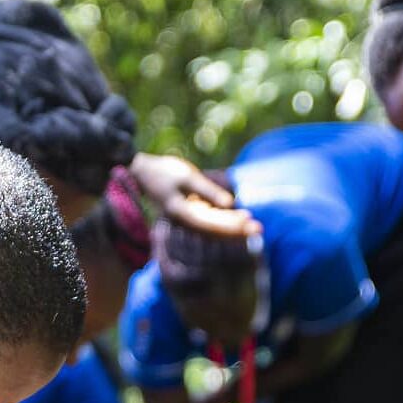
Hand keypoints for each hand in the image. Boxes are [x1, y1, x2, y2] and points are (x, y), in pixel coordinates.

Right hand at [129, 152, 261, 238]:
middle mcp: (185, 220)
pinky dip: (224, 220)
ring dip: (232, 227)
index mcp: (182, 213)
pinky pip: (210, 220)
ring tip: (253, 226)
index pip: (211, 224)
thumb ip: (207, 191)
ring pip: (213, 227)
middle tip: (259, 229)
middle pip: (214, 229)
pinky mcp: (190, 211)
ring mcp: (187, 217)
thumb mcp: (187, 177)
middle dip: (236, 230)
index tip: (249, 225)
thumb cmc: (163, 172)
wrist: (143, 173)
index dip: (230, 227)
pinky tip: (239, 217)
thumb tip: (230, 203)